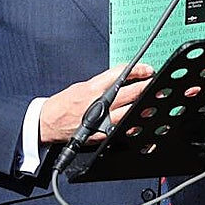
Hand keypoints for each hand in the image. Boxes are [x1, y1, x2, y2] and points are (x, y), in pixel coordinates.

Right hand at [39, 63, 153, 143]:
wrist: (48, 122)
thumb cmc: (63, 104)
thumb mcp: (82, 86)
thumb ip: (102, 84)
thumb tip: (121, 80)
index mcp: (93, 87)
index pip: (120, 75)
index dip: (138, 71)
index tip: (147, 70)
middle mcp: (99, 103)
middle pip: (130, 93)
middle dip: (146, 86)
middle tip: (156, 84)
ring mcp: (102, 120)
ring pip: (130, 111)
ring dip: (144, 106)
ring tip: (154, 102)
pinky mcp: (101, 134)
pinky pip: (121, 128)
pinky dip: (132, 124)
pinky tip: (140, 121)